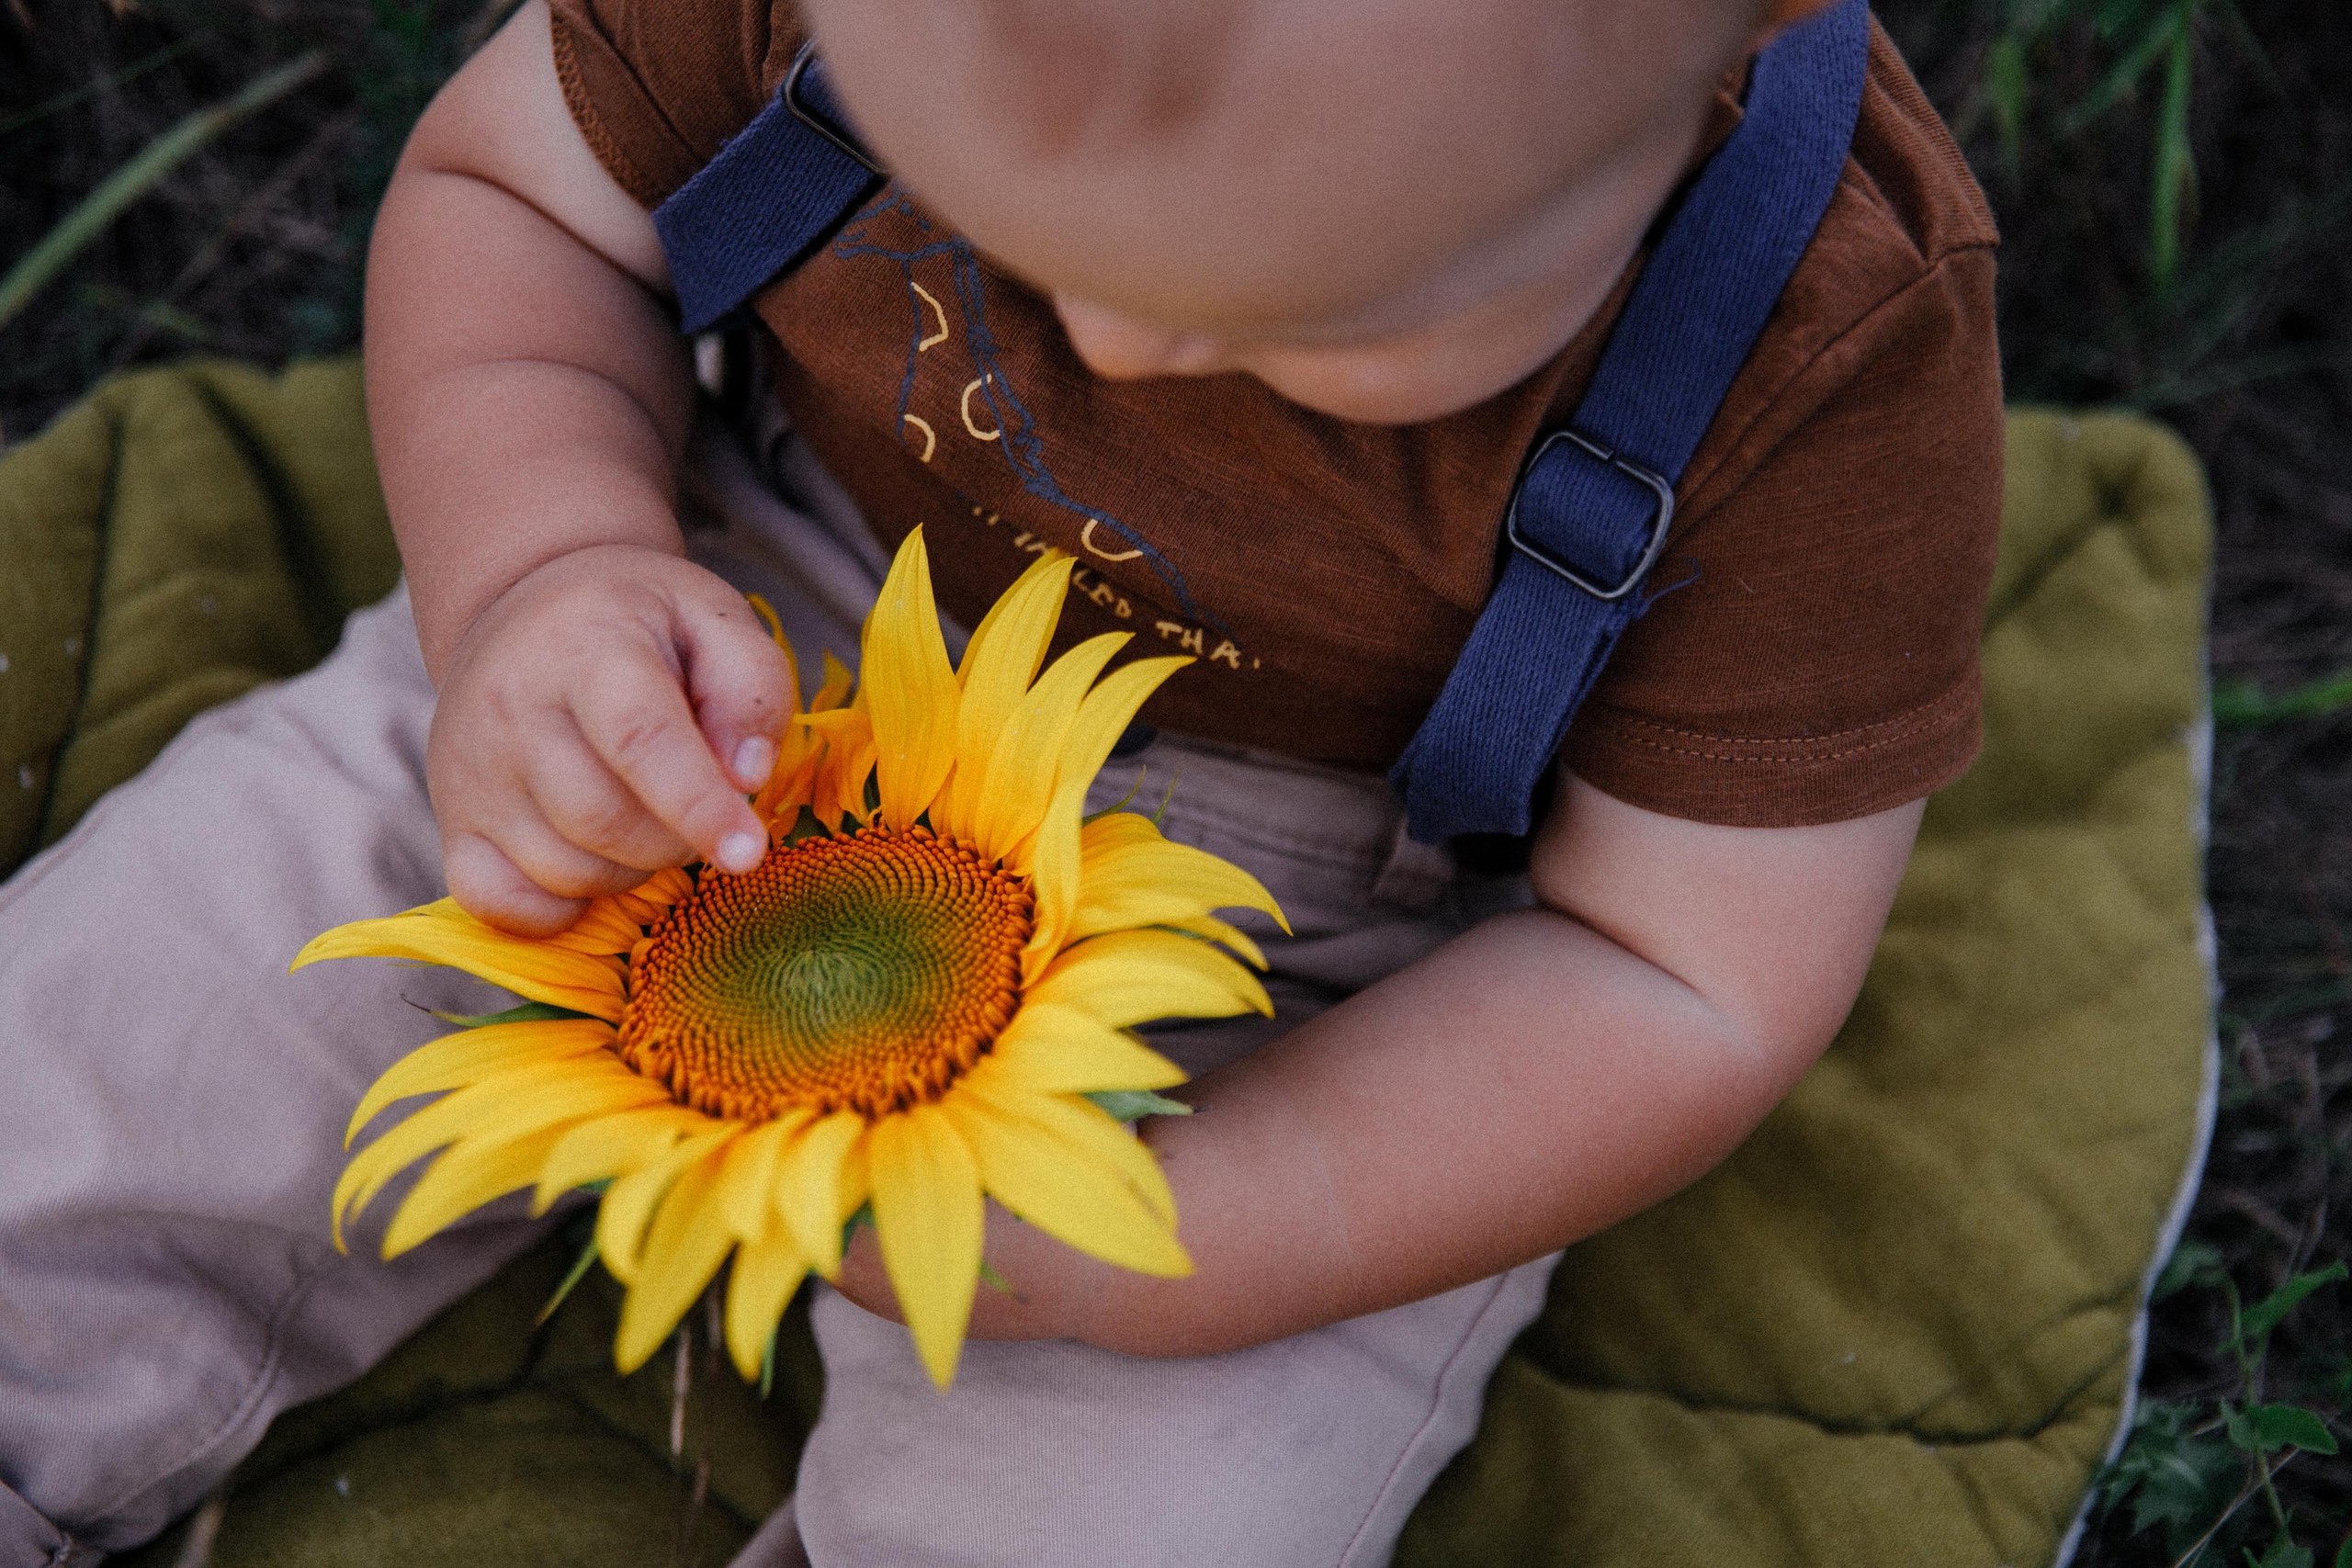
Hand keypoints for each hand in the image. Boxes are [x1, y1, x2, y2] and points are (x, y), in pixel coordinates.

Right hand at [426, 543, 791, 933]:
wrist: (525, 611)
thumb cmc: (640, 624)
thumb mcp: (714, 621)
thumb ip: (751, 691)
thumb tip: (747, 778)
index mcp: (587, 645)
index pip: (639, 739)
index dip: (698, 806)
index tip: (746, 853)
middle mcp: (511, 708)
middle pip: (604, 821)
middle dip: (674, 839)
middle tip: (694, 803)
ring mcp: (469, 771)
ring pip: (565, 870)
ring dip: (628, 869)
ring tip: (639, 811)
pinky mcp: (451, 823)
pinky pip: (503, 905)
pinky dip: (560, 908)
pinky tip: (588, 859)